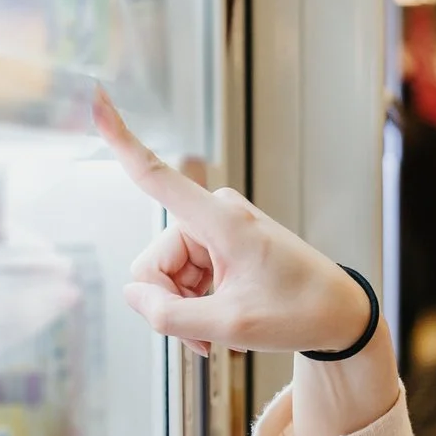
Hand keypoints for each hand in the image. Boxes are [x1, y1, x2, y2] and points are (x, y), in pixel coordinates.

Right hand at [94, 88, 373, 358]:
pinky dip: (195, 305)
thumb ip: (169, 315)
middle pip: (153, 263)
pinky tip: (218, 324)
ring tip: (216, 336)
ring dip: (184, 310)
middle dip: (169, 304)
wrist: (340, 316)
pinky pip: (184, 276)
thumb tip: (132, 294)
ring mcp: (217, 227)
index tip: (95, 96)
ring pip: (166, 275)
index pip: (156, 175)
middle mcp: (214, 214)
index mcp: (220, 220)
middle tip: (202, 339)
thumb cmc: (298, 313)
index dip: (120, 138)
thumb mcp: (229, 326)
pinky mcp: (220, 243)